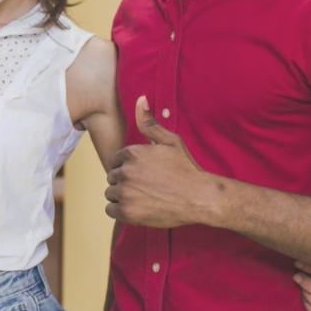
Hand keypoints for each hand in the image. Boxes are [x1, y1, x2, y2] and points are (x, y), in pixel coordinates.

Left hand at [105, 97, 209, 227]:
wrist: (200, 197)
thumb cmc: (186, 169)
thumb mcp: (170, 141)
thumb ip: (150, 124)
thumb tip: (140, 99)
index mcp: (132, 153)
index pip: (116, 161)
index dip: (130, 168)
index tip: (146, 174)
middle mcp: (125, 171)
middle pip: (112, 177)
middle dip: (126, 182)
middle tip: (148, 187)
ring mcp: (125, 192)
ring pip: (111, 193)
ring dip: (123, 197)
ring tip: (145, 197)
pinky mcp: (127, 212)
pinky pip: (111, 210)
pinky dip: (122, 211)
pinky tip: (139, 208)